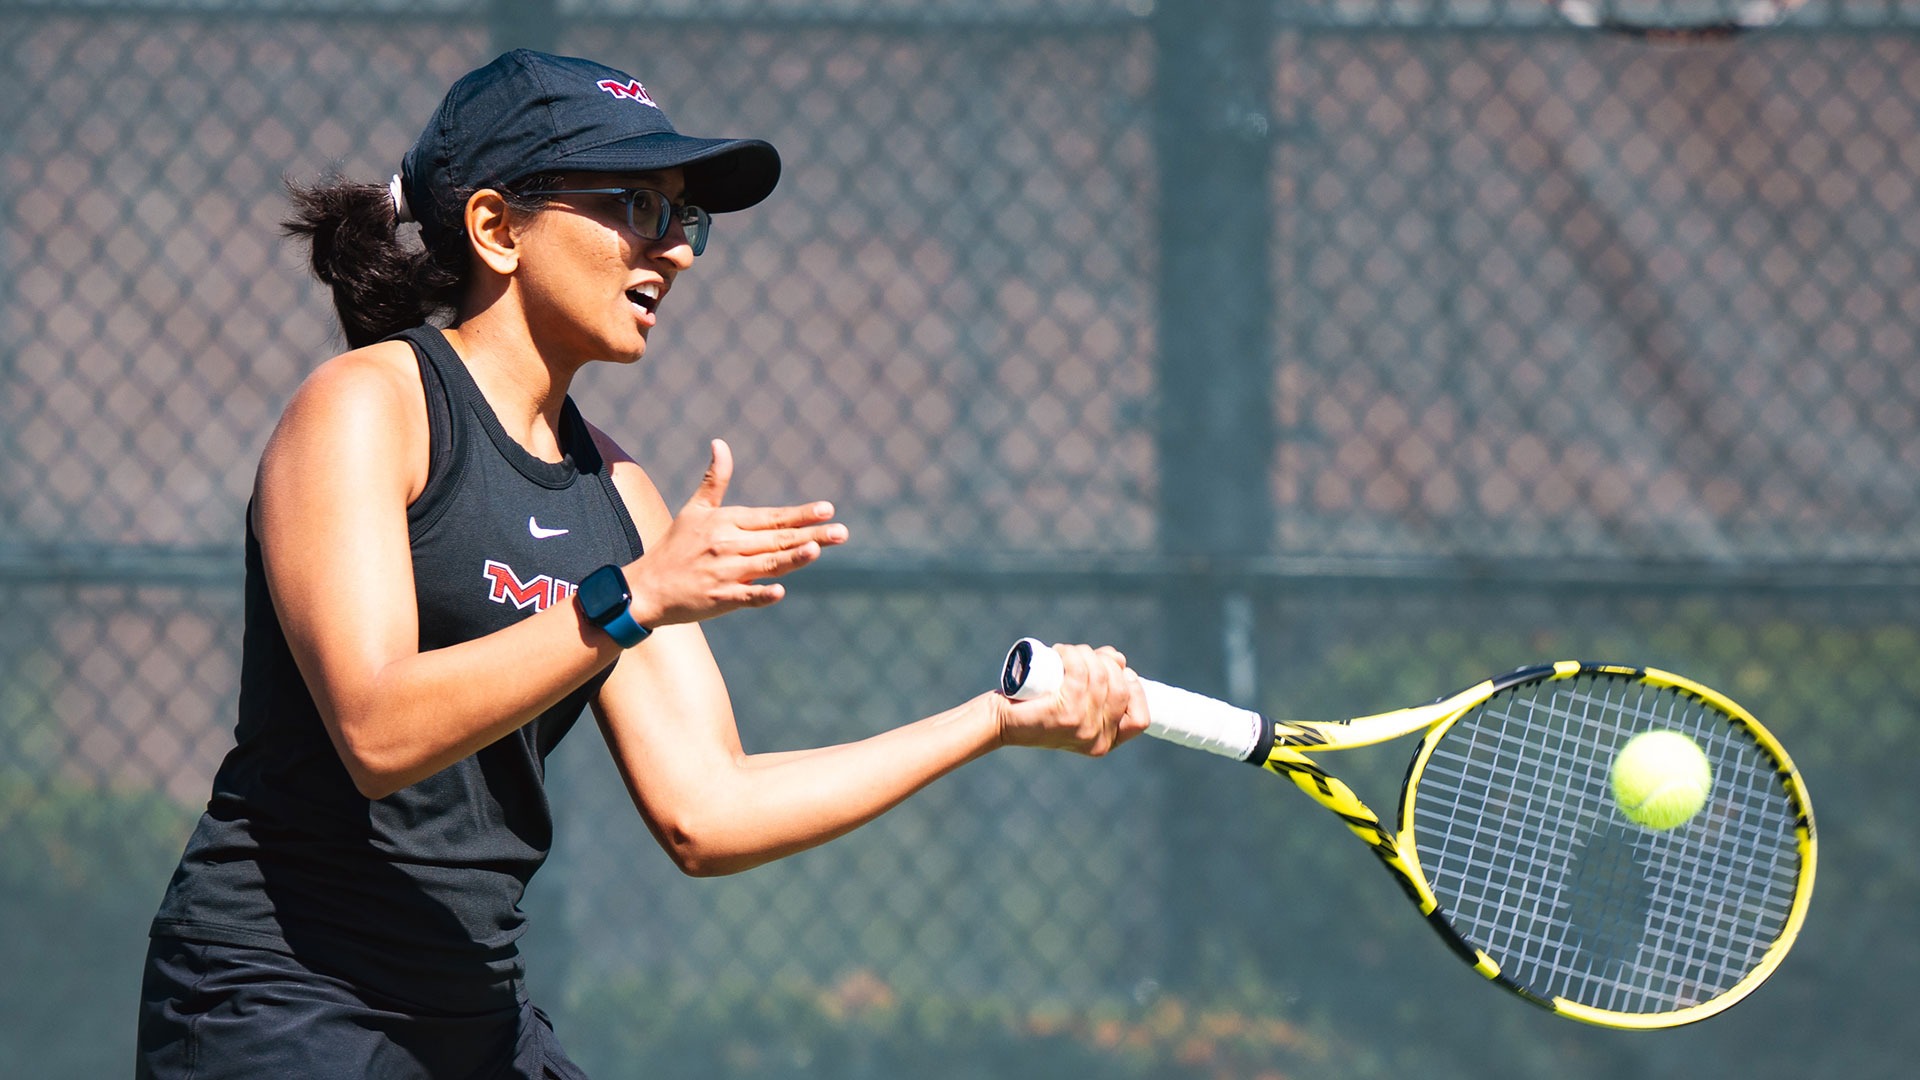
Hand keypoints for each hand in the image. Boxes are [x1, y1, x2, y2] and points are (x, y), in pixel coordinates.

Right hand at [624, 439, 847, 625]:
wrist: (647, 587)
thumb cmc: (675, 547)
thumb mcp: (695, 510)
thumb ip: (714, 480)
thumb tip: (721, 443)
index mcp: (726, 523)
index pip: (771, 517)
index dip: (800, 513)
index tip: (827, 509)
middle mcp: (728, 545)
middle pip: (777, 540)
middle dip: (811, 535)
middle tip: (842, 532)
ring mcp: (725, 573)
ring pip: (766, 564)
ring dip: (792, 558)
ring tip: (817, 549)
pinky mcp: (720, 600)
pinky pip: (745, 596)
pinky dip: (761, 594)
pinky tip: (780, 590)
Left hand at [993, 644, 1148, 756]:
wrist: (1000, 721)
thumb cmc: (1037, 706)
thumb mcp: (1075, 703)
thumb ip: (1099, 690)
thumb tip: (1118, 660)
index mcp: (1105, 743)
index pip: (1140, 719)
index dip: (1135, 690)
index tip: (1119, 671)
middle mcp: (1097, 739)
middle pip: (1122, 690)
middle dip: (1108, 663)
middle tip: (1085, 655)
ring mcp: (1082, 728)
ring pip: (1101, 677)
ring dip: (1086, 654)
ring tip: (1067, 652)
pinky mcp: (1064, 714)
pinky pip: (1080, 673)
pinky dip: (1073, 655)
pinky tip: (1061, 651)